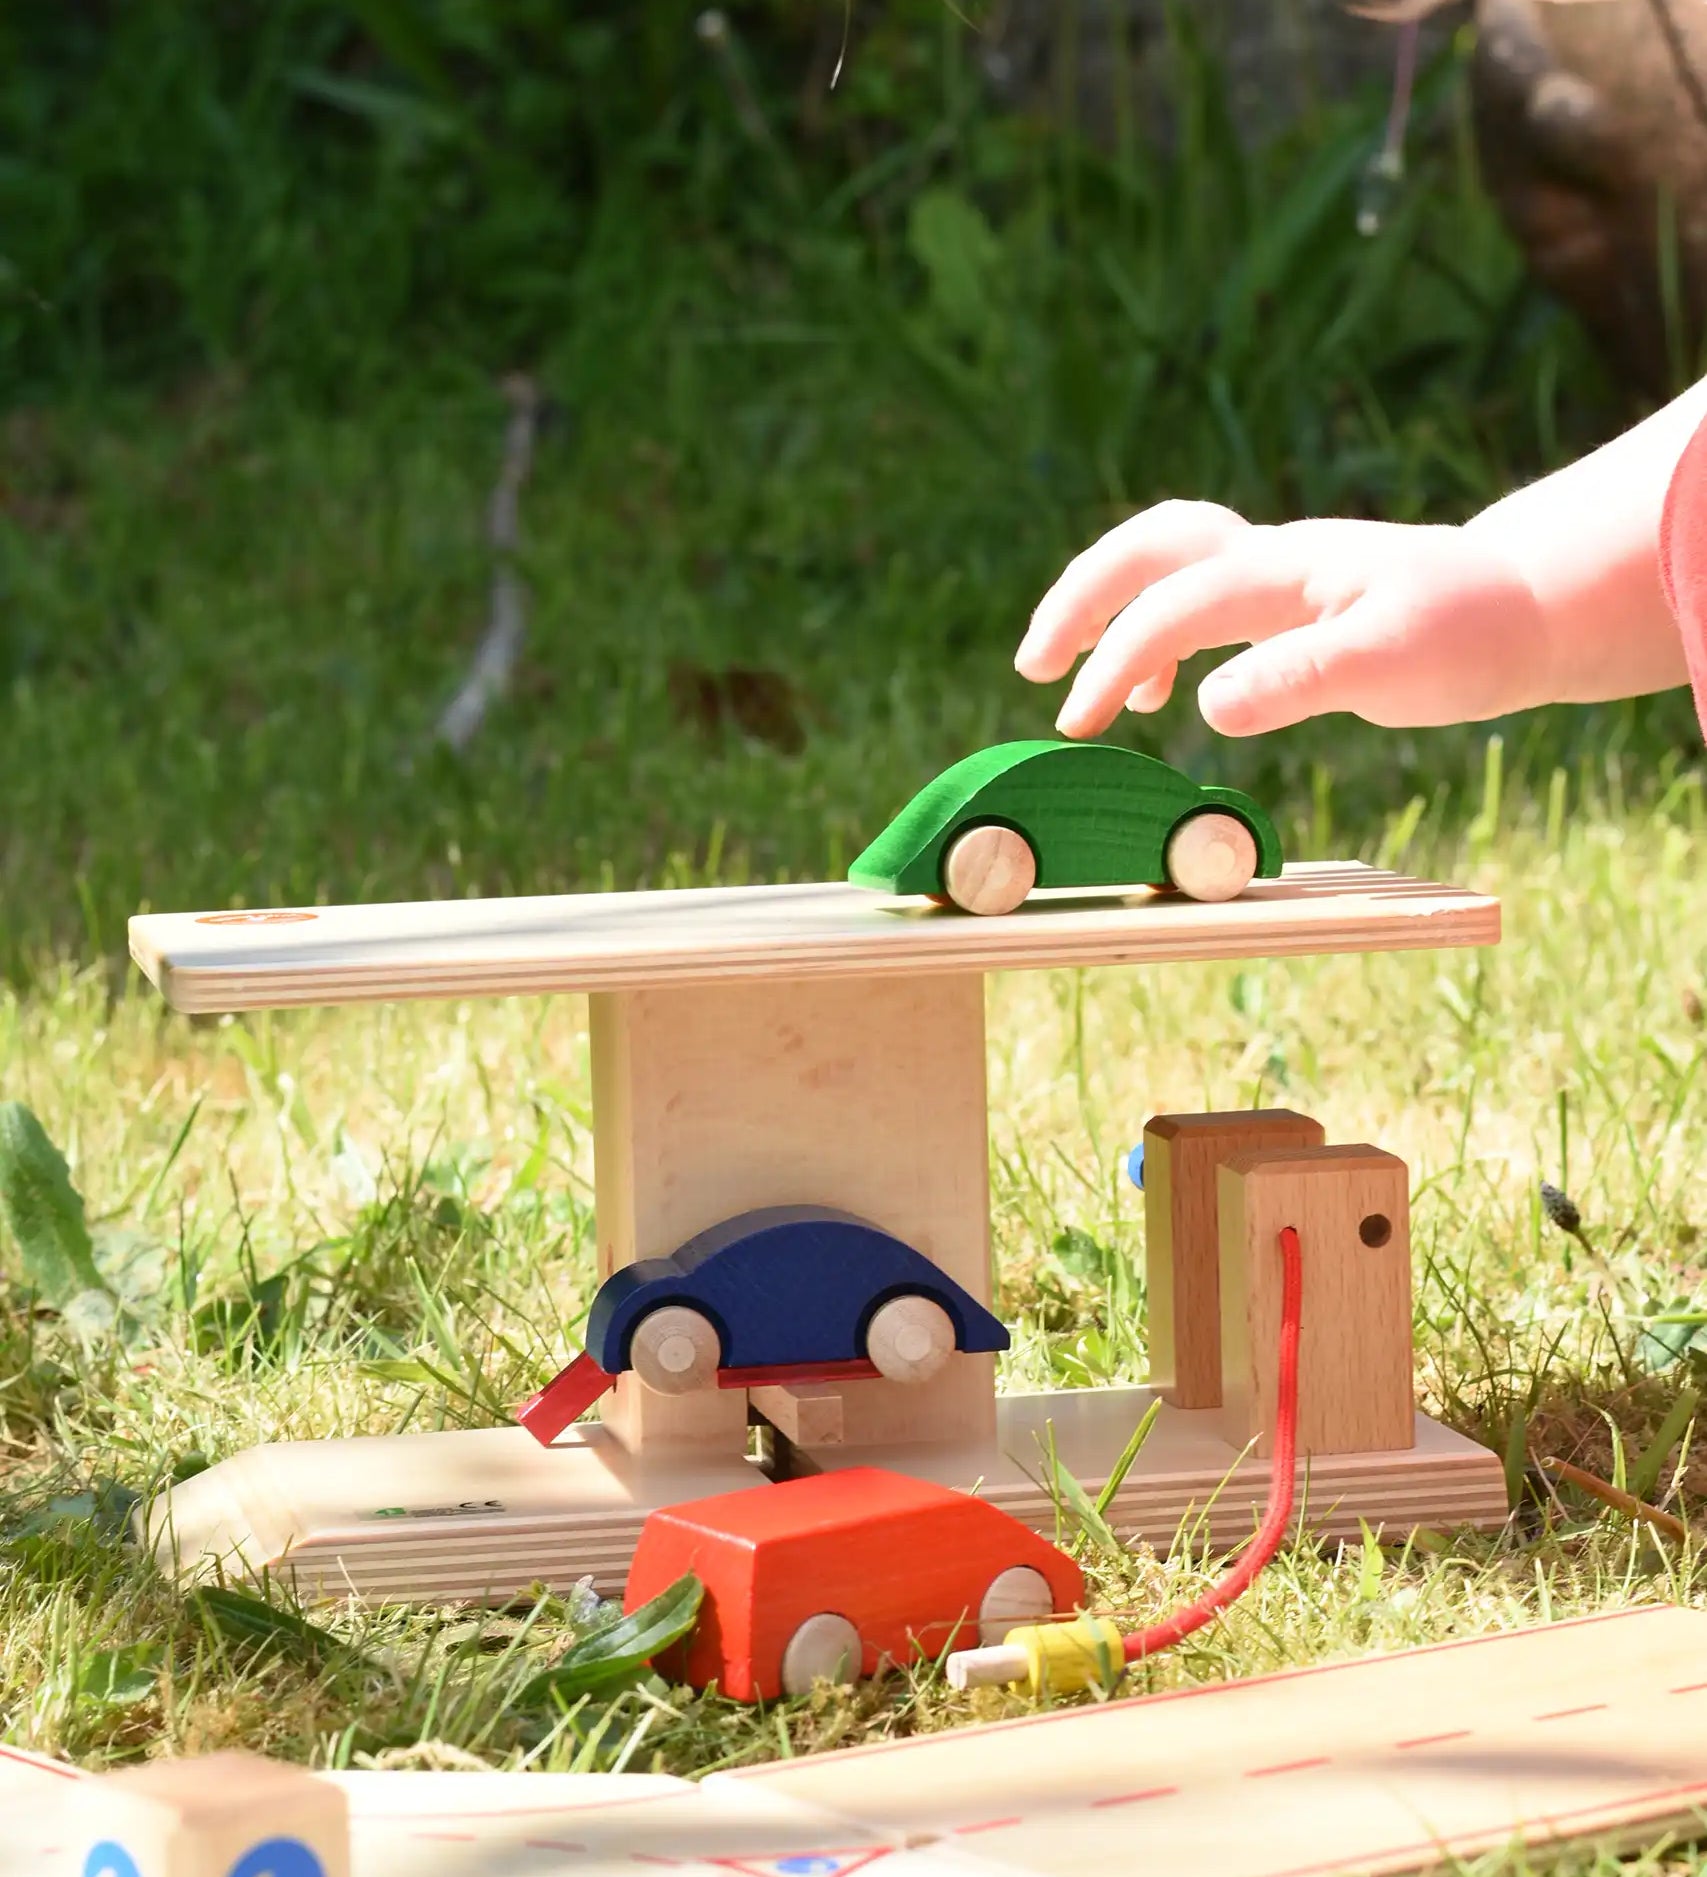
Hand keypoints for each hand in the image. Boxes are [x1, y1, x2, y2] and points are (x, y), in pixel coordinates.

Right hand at [1015, 501, 1555, 737]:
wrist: (1528, 608)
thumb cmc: (1470, 634)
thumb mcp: (1394, 662)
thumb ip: (1300, 677)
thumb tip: (1206, 704)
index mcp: (1281, 569)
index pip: (1170, 606)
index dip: (1114, 661)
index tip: (1079, 724)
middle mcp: (1266, 558)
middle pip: (1144, 549)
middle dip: (1078, 600)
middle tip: (1034, 664)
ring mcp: (1274, 576)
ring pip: (1163, 564)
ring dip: (1106, 609)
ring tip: (1070, 679)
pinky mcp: (1286, 603)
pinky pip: (1195, 598)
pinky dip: (1155, 635)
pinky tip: (1162, 696)